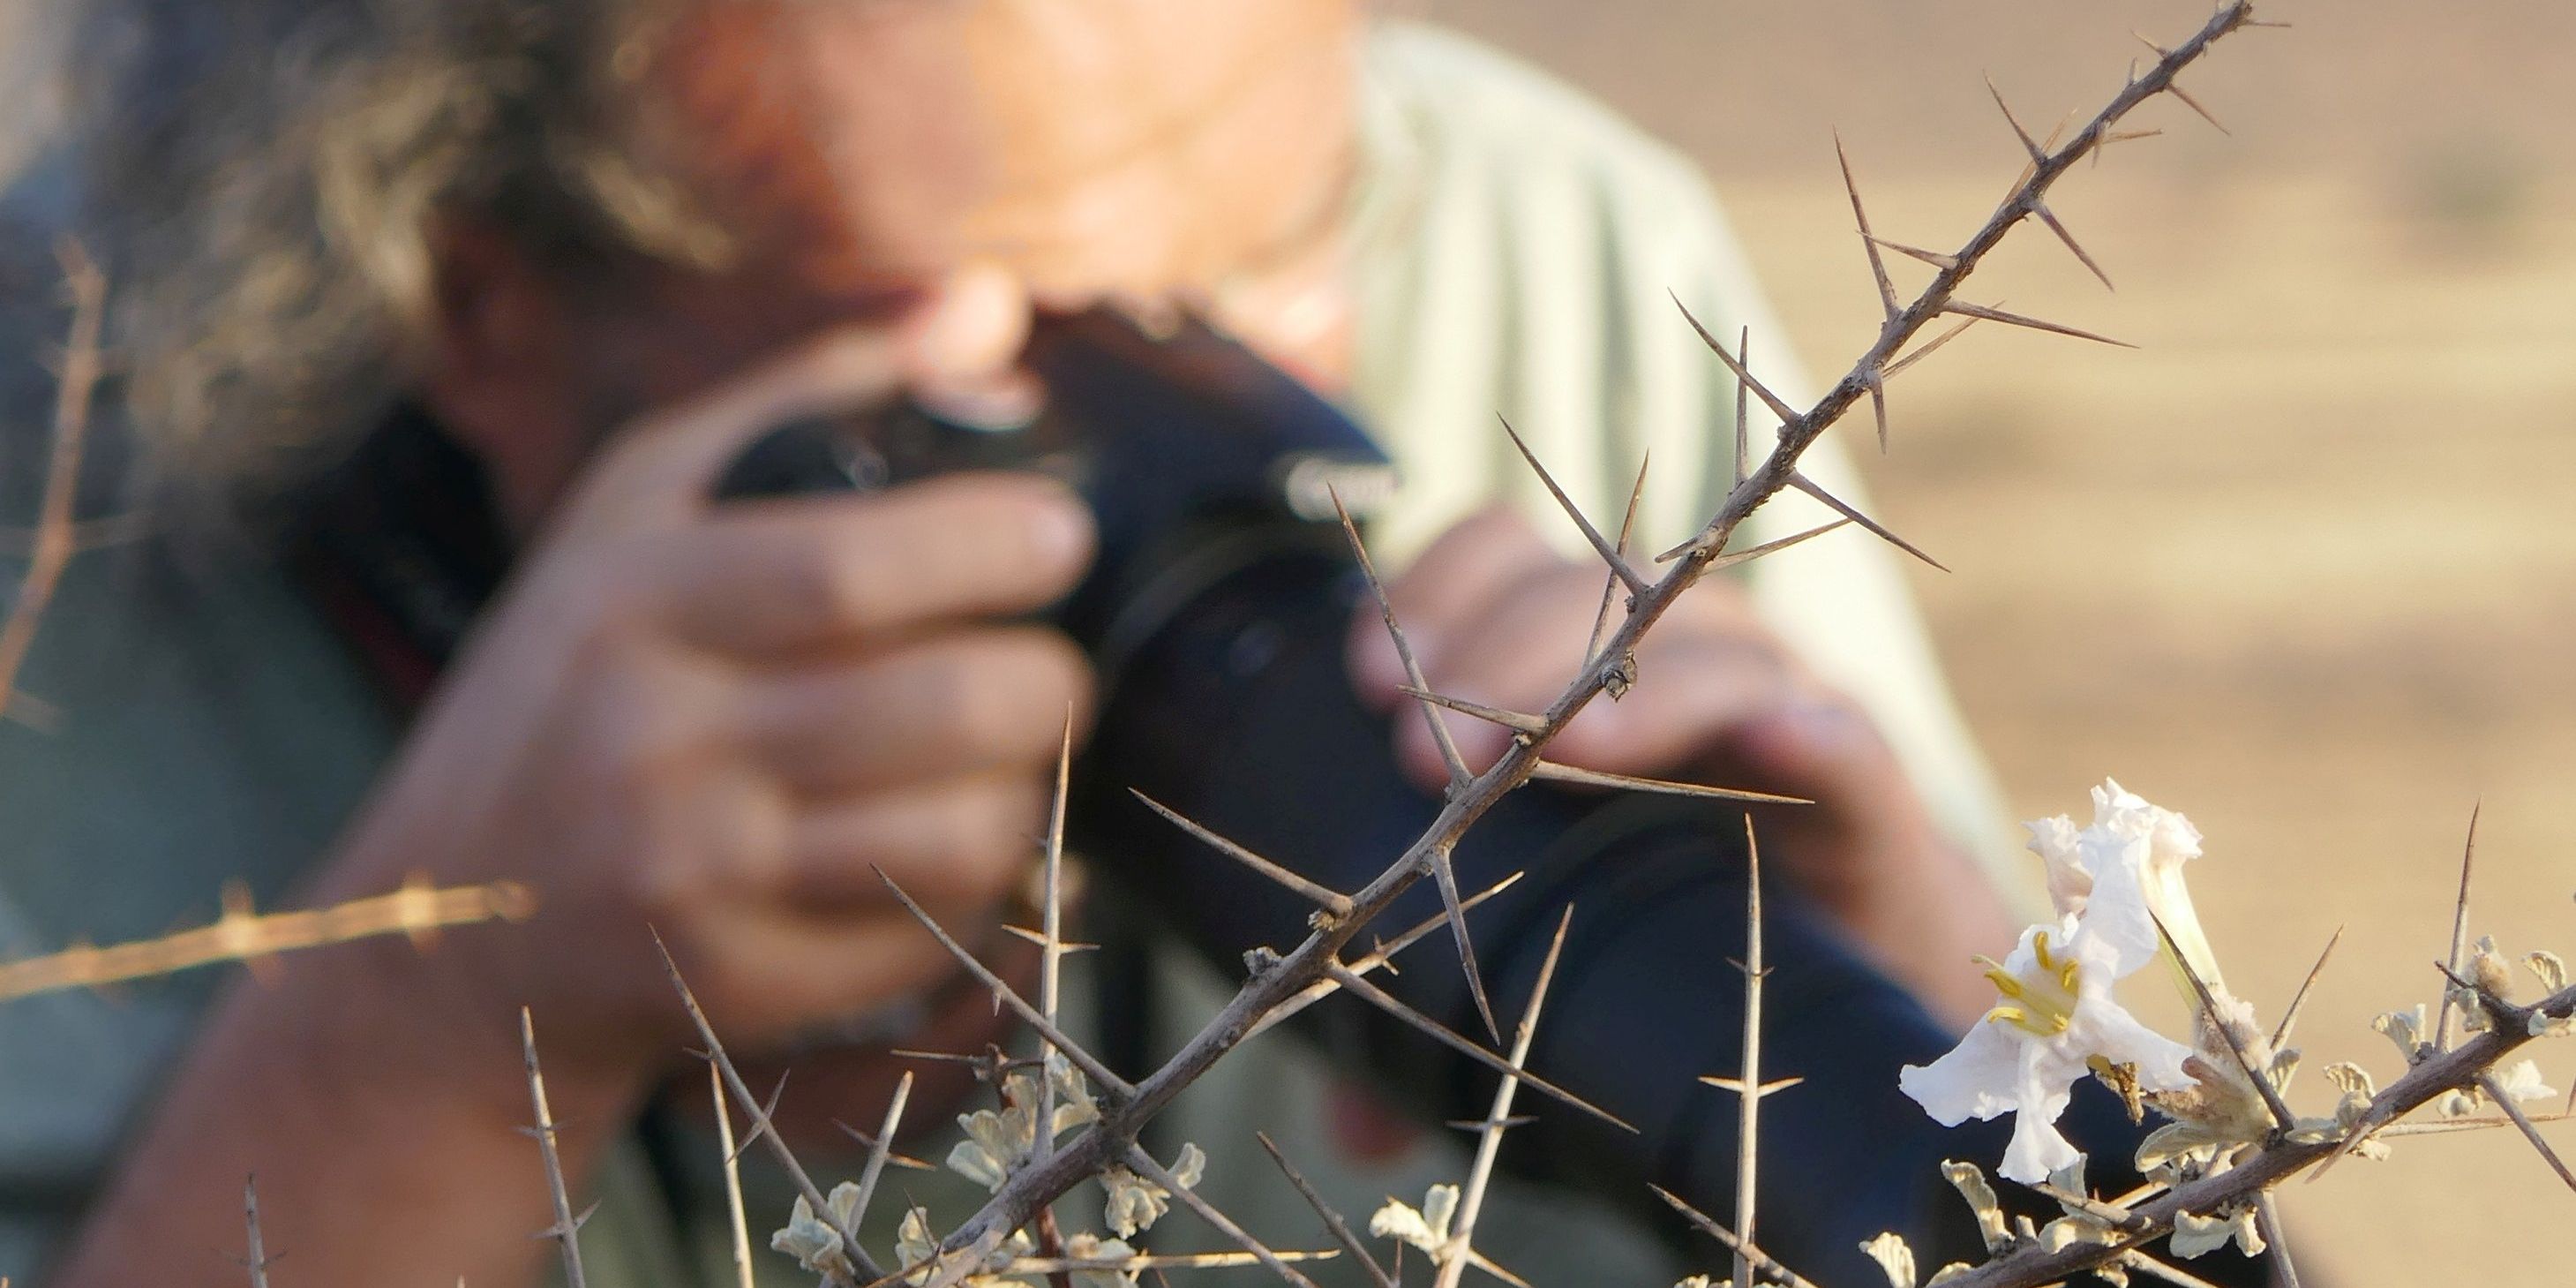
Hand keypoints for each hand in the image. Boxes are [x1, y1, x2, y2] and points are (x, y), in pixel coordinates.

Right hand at [316, 328, 1092, 1097]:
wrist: (435, 935)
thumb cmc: (564, 688)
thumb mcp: (637, 511)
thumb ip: (812, 397)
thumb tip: (986, 307)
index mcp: (631, 596)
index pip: (846, 570)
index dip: (989, 546)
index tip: (1062, 537)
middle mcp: (651, 738)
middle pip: (940, 708)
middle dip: (1048, 684)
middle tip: (1051, 669)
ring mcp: (691, 879)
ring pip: (956, 837)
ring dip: (1025, 794)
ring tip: (1003, 762)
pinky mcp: (732, 987)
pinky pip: (927, 937)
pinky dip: (974, 892)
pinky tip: (946, 848)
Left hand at [1347, 507, 2012, 1028]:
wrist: (1869, 979)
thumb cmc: (1686, 928)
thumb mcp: (1558, 943)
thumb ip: (1459, 1001)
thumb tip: (1355, 1123)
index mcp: (1591, 665)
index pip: (1512, 565)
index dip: (1441, 596)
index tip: (1372, 685)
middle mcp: (1683, 661)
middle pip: (1597, 590)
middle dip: (1506, 657)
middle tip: (1432, 756)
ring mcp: (1783, 713)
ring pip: (1717, 647)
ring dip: (1638, 690)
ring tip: (1572, 752)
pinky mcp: (1873, 799)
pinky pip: (1852, 744)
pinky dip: (1815, 733)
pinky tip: (1778, 740)